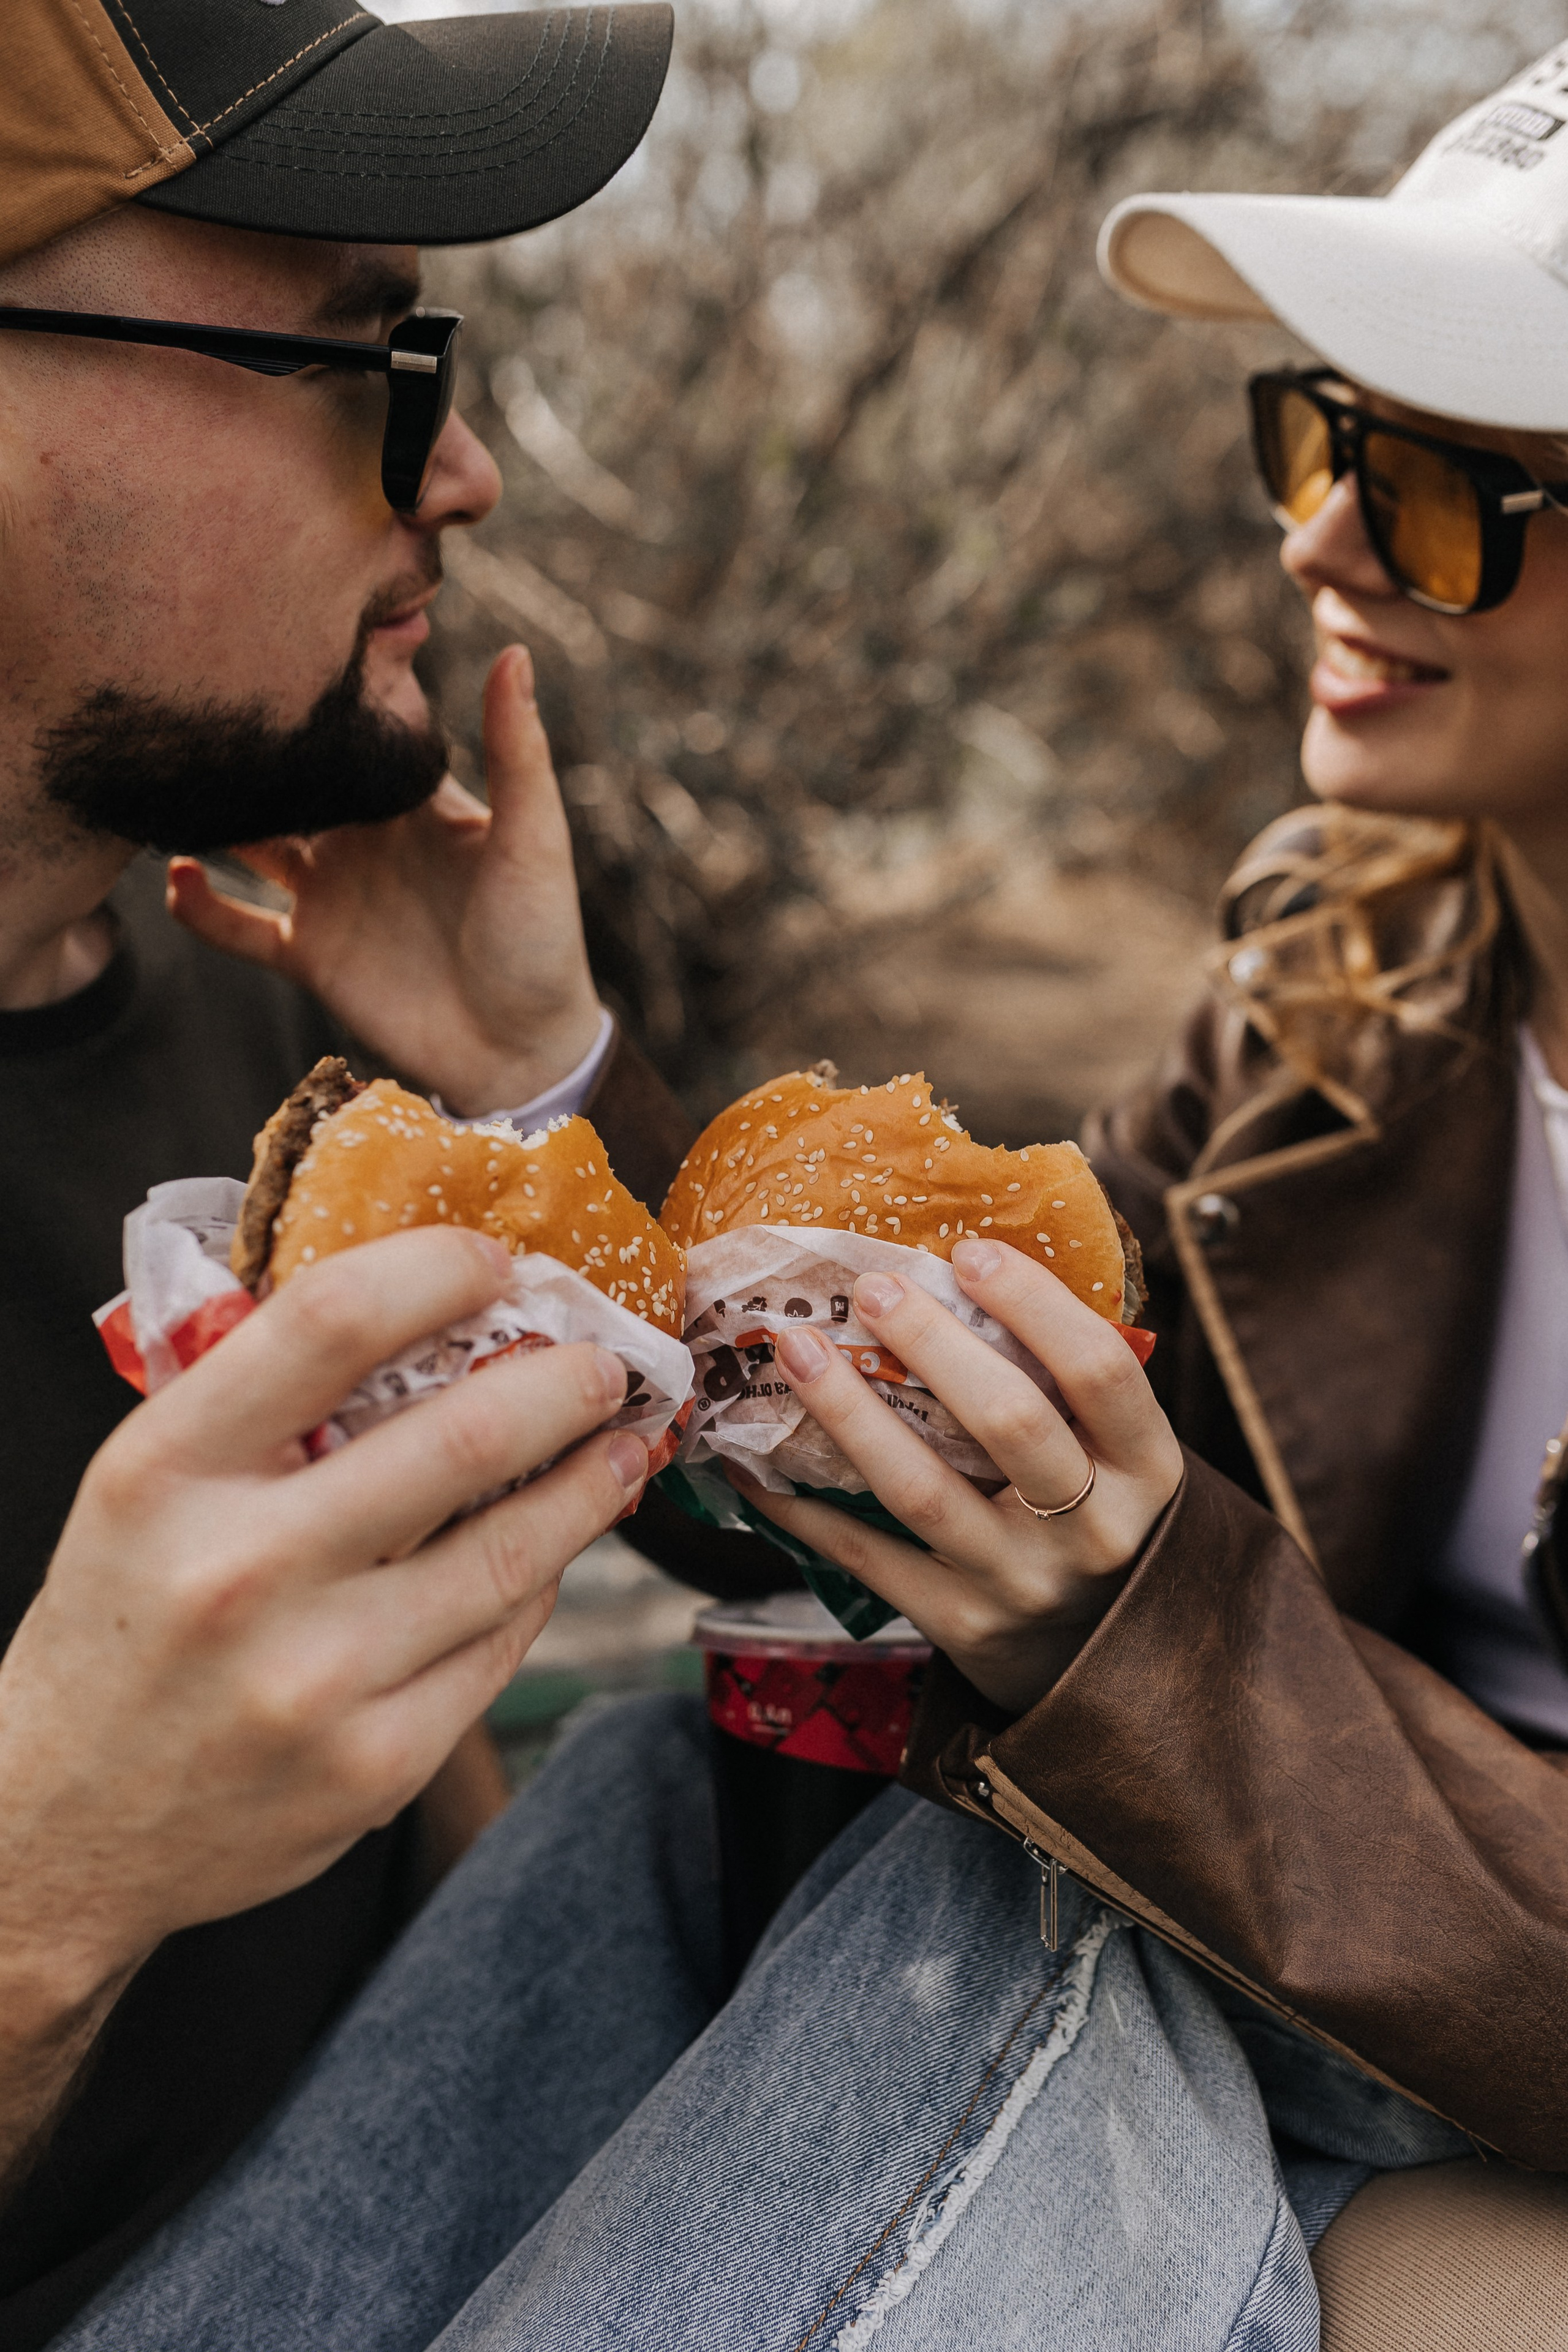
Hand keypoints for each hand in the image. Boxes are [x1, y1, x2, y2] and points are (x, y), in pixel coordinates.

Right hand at [0, 1228, 645, 2036]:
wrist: (61, 1827)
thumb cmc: (124, 1623)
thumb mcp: (146, 1488)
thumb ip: (262, 1406)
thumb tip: (431, 1317)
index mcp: (166, 1472)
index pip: (331, 1323)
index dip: (437, 1271)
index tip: (496, 1261)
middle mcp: (240, 1572)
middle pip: (463, 1438)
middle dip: (565, 1385)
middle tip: (605, 1364)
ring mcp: (315, 1679)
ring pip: (512, 1552)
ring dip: (589, 1484)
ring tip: (619, 1446)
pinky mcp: (376, 1764)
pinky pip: (501, 1646)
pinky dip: (539, 1585)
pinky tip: (554, 1551)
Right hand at [166, 646, 602, 1115]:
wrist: (521, 1051)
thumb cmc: (543, 940)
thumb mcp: (534, 838)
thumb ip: (516, 751)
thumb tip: (514, 653)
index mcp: (415, 802)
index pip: (358, 733)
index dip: (323, 695)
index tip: (277, 640)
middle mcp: (365, 840)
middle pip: (294, 781)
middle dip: (252, 749)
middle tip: (197, 704)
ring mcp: (332, 895)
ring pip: (252, 843)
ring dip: (212, 816)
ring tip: (166, 781)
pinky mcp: (310, 954)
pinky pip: (237, 925)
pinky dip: (200, 905)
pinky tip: (179, 874)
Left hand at [730, 1238, 1182, 1713]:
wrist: (1103, 1665)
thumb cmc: (1096, 1521)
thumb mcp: (1119, 1460)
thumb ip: (1068, 1388)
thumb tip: (966, 1268)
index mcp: (1147, 1470)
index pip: (1100, 1371)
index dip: (1036, 1304)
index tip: (970, 1252)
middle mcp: (1092, 1530)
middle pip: (1009, 1420)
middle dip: (931, 1343)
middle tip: (871, 1288)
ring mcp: (1021, 1583)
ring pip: (922, 1488)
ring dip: (849, 1411)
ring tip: (797, 1348)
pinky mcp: (960, 1625)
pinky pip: (867, 1555)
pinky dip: (804, 1508)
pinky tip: (755, 1464)